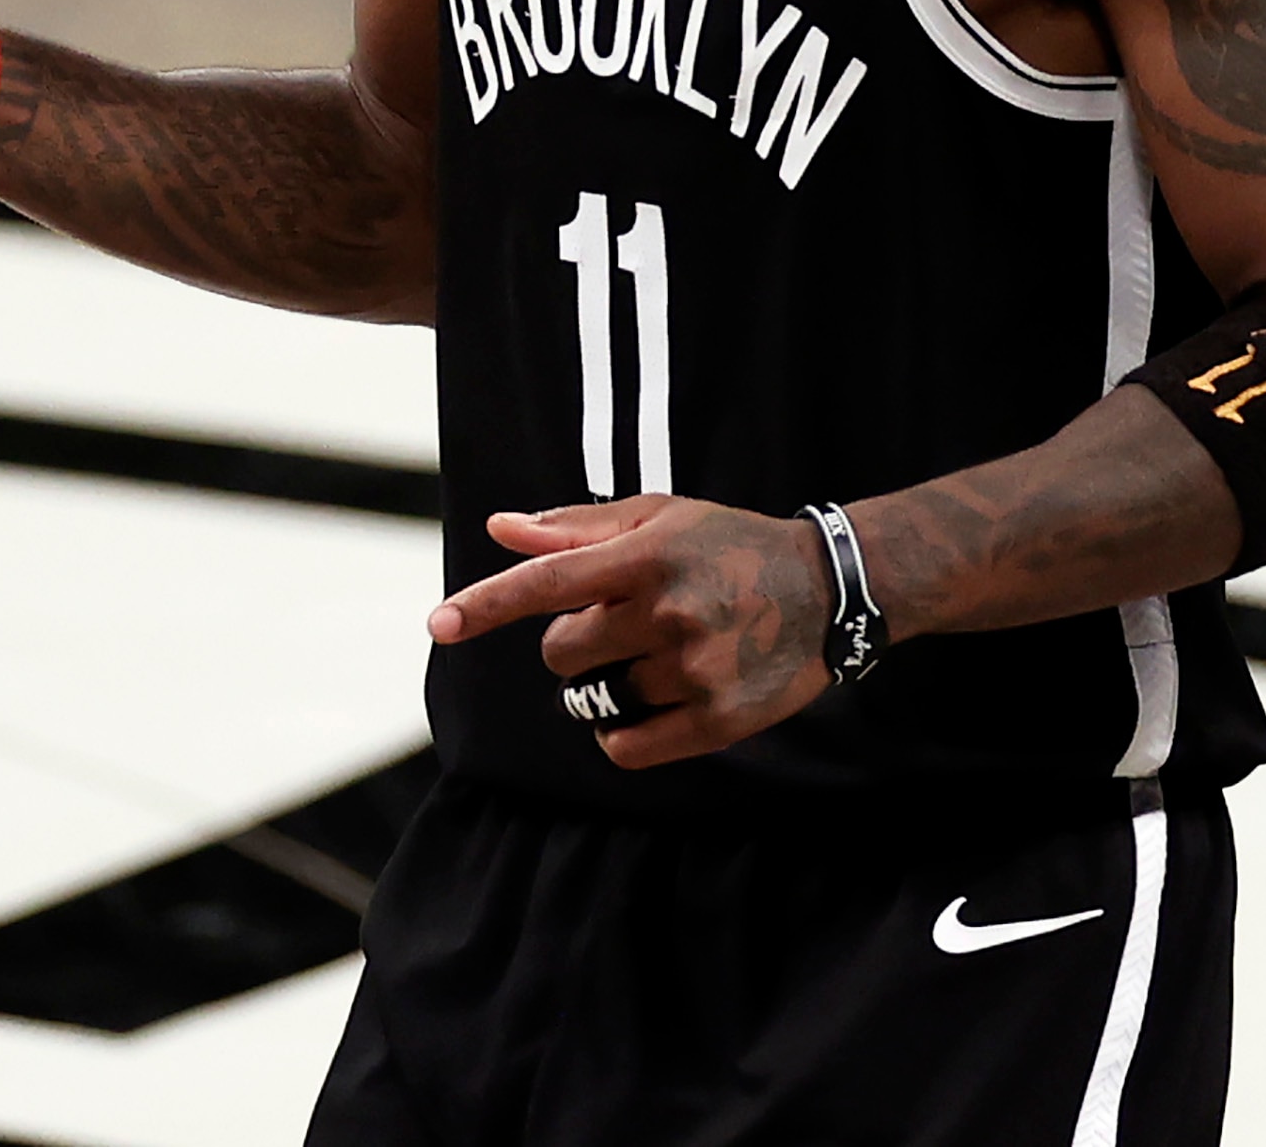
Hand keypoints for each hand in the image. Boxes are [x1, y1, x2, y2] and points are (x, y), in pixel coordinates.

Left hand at [425, 496, 837, 767]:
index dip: (488, 604)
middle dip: (574, 644)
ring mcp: (693, 667)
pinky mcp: (717, 718)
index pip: (547, 582)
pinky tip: (646, 709)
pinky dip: (619, 736)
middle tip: (623, 626)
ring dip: (602, 689)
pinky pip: (627, 748)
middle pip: (562, 653)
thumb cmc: (727, 546)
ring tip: (650, 661)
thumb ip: (576, 529)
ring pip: (594, 700)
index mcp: (646, 554)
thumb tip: (500, 529)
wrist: (827, 589)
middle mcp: (667, 610)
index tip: (438, 624)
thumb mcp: (659, 518)